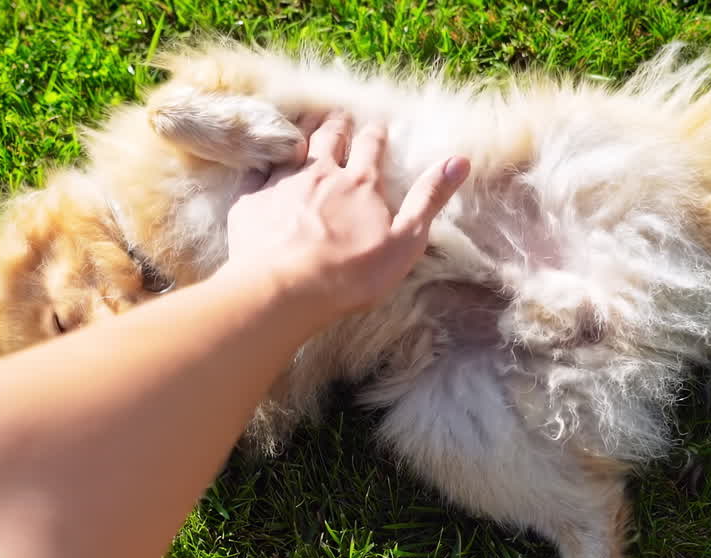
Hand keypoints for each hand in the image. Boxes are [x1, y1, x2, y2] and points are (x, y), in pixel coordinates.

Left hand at [222, 111, 469, 324]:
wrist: (285, 289)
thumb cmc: (352, 274)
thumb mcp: (405, 241)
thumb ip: (429, 199)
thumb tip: (460, 161)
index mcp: (360, 182)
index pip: (371, 145)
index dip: (376, 133)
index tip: (378, 126)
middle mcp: (321, 172)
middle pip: (331, 136)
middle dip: (339, 122)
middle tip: (340, 115)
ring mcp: (282, 182)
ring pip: (294, 143)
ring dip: (304, 128)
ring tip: (308, 120)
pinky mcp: (251, 198)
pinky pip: (258, 166)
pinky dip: (264, 154)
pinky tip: (264, 153)